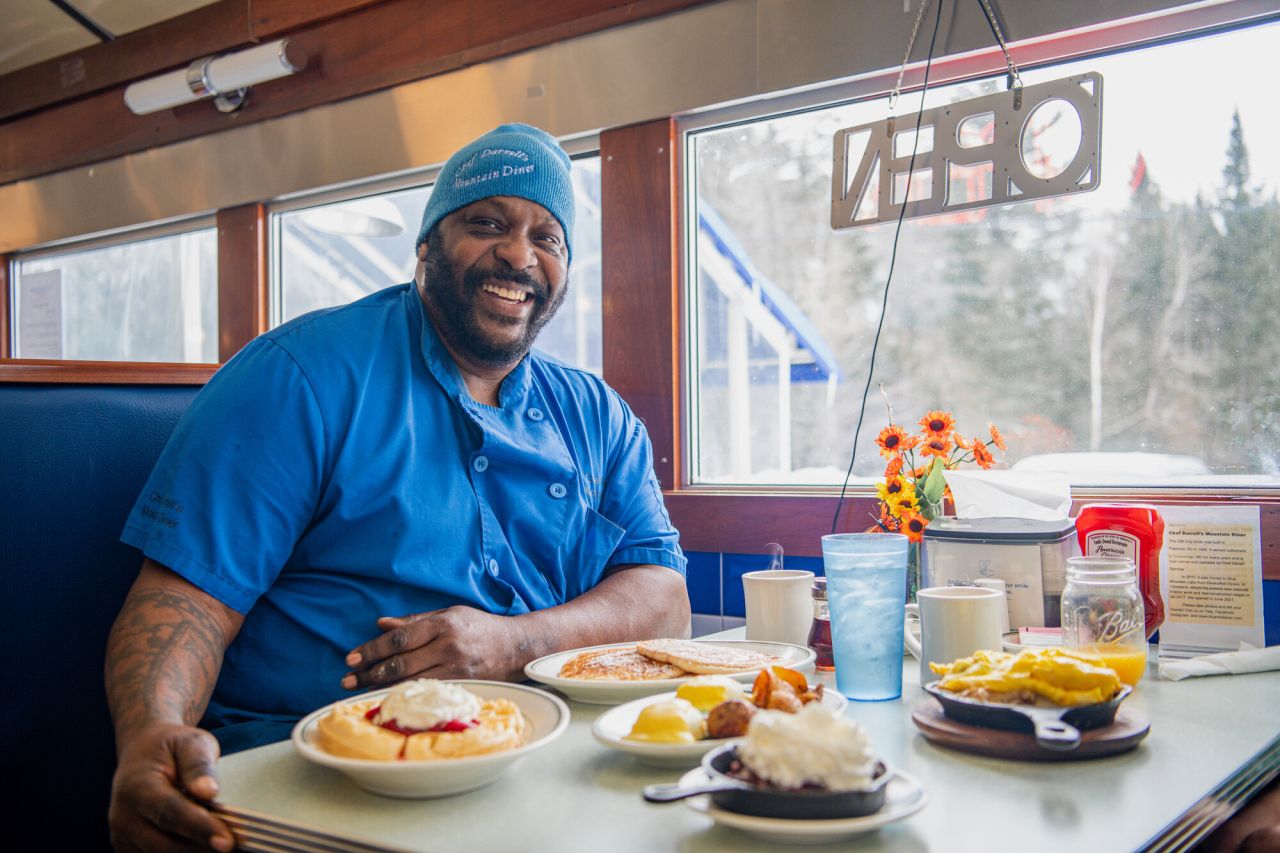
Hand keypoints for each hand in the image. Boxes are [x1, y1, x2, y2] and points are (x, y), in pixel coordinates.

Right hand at [108, 722, 233, 851]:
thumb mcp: (190, 743)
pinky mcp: (127, 850)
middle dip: (203, 848)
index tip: (227, 842)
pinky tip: (203, 844)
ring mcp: (122, 838)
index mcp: (137, 788)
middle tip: (234, 844)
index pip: (171, 814)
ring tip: (219, 839)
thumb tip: (209, 791)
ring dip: (195, 852)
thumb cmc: (170, 747)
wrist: (141, 751)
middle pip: (167, 846)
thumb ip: (199, 766)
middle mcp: (123, 817)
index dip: (200, 829)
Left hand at [343, 606, 524, 688]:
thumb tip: (380, 623)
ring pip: (411, 682)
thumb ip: (414, 621)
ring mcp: (457, 669)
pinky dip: (404, 696)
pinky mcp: (462, 686)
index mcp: (443, 624)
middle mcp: (449, 647)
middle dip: (370, 672)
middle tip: (347, 679)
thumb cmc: (477, 627)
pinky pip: (426, 693)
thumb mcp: (448, 614)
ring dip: (381, 687)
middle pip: (402, 663)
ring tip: (359, 690)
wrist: (514, 647)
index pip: (401, 638)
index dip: (373, 649)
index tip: (352, 658)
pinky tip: (387, 697)